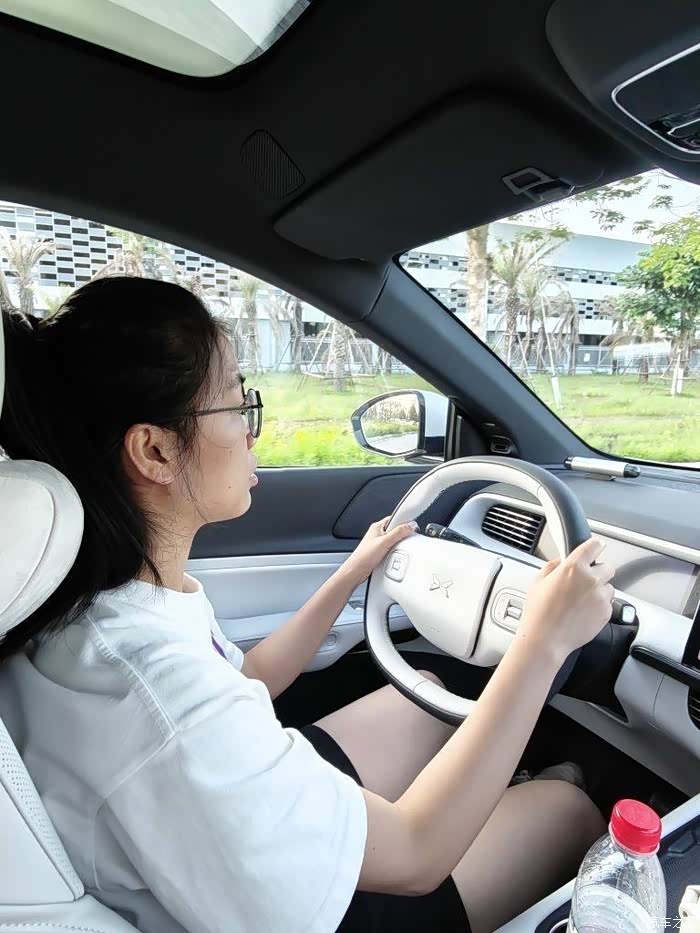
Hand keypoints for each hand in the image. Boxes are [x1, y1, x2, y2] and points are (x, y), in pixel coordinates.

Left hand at [343, 516, 417, 584]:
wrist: (356, 571)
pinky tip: (394, 555)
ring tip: (397, 548)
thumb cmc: (364, 556)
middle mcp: (377, 533)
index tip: (413, 527)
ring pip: (394, 540)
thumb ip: (398, 533)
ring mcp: (378, 543)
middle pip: (395, 529)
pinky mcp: (380, 551)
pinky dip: (394, 551)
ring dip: (398, 544)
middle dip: (402, 534)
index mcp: (377, 526)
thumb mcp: (384, 542)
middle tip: (406, 539)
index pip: (395, 518)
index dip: (404, 521)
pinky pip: (391, 548)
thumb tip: (409, 526)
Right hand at [518, 537, 613, 662]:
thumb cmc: (539, 613)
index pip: (595, 546)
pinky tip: (583, 612)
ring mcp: (601, 597)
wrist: (546, 639)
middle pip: (607, 566)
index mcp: (574, 567)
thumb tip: (562, 561)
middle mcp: (591, 579)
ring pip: (609, 586)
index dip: (595, 546)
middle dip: (598, 572)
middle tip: (584, 581)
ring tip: (582, 600)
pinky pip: (608, 603)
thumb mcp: (538, 581)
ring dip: (599, 589)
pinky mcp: (606, 612)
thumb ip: (553, 565)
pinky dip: (599, 606)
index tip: (595, 548)